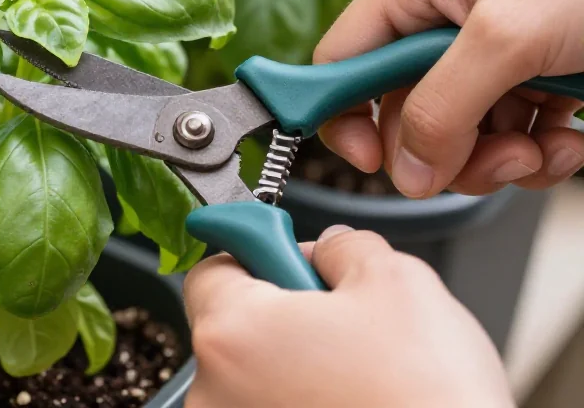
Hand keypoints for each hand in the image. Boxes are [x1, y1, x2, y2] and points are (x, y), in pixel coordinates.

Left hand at [183, 226, 512, 407]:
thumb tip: (331, 246)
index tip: (282, 246)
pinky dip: (304, 401)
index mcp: (232, 332)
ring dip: (297, 362)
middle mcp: (214, 391)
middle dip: (286, 310)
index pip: (211, 270)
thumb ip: (348, 247)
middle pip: (236, 324)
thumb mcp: (399, 284)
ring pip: (257, 373)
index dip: (257, 250)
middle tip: (346, 316)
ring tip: (361, 373)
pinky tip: (355, 403)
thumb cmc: (428, 400)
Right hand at [315, 0, 583, 197]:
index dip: (345, 117)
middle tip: (494, 160)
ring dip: (498, 160)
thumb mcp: (507, 36)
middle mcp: (439, 19)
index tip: (370, 163)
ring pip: (455, 136)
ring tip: (543, 150)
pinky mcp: (526, 75)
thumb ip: (442, 107)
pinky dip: (535, 154)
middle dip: (445, 151)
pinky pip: (504, 137)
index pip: (342, 63)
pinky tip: (566, 141)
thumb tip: (406, 171)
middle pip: (402, 114)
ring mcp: (483, 51)